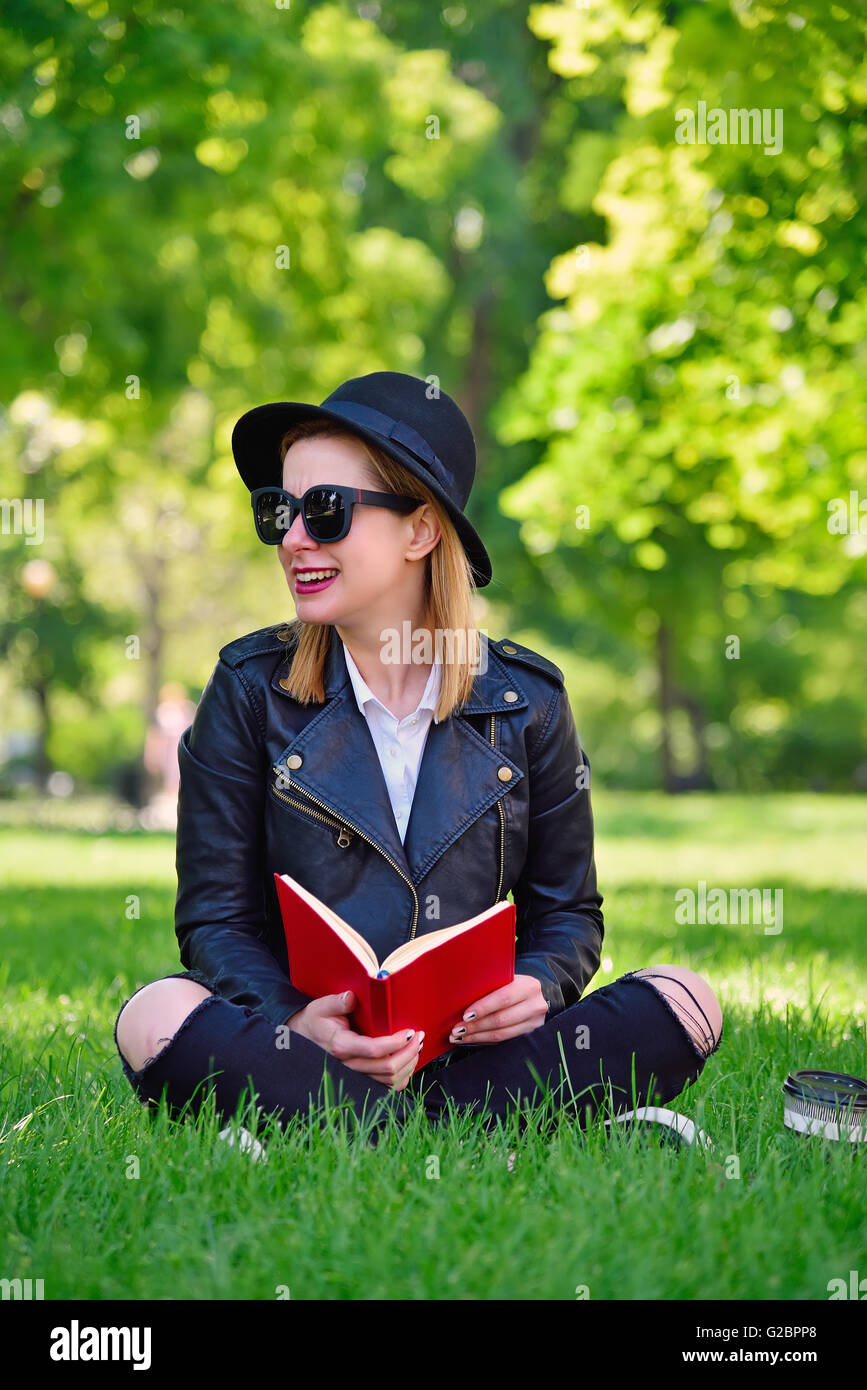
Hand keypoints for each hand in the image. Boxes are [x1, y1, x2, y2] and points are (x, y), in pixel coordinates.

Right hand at [288, 990, 423, 1089]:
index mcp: (342, 1046)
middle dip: (409, 1052)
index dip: (396, 1043)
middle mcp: (349, 1066)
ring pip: (390, 1081)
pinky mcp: (361, 1080)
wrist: (304, 1037)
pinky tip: (409, 1062)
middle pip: (387, 1068)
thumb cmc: (316, 1020)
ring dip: (409, 1064)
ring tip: (417, 1046)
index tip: (410, 1031)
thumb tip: (351, 997)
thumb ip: (337, 1002)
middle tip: (419, 1036)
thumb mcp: (321, 1006)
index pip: (374, 1050)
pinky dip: (402, 1077)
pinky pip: (387, 1087)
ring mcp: (356, 1076)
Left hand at [448, 974, 547, 1045]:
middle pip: (501, 1020)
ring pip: (501, 1034)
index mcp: (528, 986)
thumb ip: (491, 985)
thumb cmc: (513, 984)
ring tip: (460, 1036)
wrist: (533, 995)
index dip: (483, 1008)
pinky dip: (484, 1040)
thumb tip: (462, 996)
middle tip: (457, 1029)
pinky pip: (503, 1041)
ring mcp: (534, 1023)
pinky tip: (471, 1039)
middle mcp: (535, 1005)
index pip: (503, 998)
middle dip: (476, 1026)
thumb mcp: (507, 979)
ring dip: (477, 1036)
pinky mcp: (529, 1035)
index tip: (465, 1015)